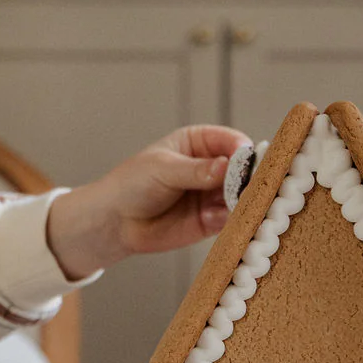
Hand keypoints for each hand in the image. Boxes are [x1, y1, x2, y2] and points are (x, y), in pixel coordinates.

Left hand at [46, 124, 251, 278]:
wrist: (115, 221)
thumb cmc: (133, 184)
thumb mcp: (163, 169)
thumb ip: (197, 170)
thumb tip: (228, 166)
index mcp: (200, 143)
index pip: (231, 141)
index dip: (241, 150)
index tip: (245, 160)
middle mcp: (213, 167)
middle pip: (243, 170)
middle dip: (247, 179)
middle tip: (246, 188)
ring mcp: (214, 195)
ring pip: (241, 196)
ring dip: (242, 202)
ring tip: (231, 206)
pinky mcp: (213, 220)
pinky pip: (231, 220)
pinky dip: (230, 221)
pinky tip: (212, 219)